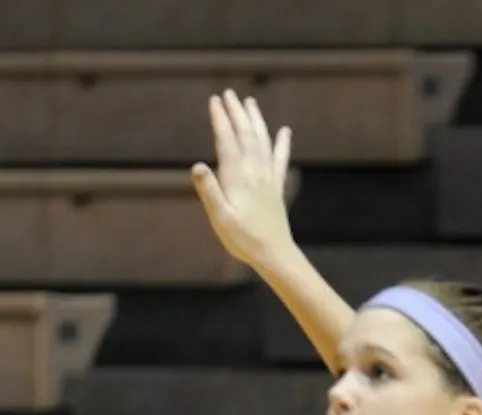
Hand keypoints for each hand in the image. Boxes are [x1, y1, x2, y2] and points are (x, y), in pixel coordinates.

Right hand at [191, 89, 295, 269]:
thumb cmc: (243, 239)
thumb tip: (197, 165)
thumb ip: (209, 191)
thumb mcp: (219, 218)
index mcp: (237, 176)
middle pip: (245, 135)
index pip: (227, 141)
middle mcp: (255, 172)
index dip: (220, 119)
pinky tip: (285, 131)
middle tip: (228, 93)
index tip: (214, 100)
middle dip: (236, 113)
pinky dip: (282, 143)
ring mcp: (268, 178)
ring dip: (255, 121)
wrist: (274, 254)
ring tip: (250, 103)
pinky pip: (280, 159)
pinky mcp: (276, 187)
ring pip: (262, 141)